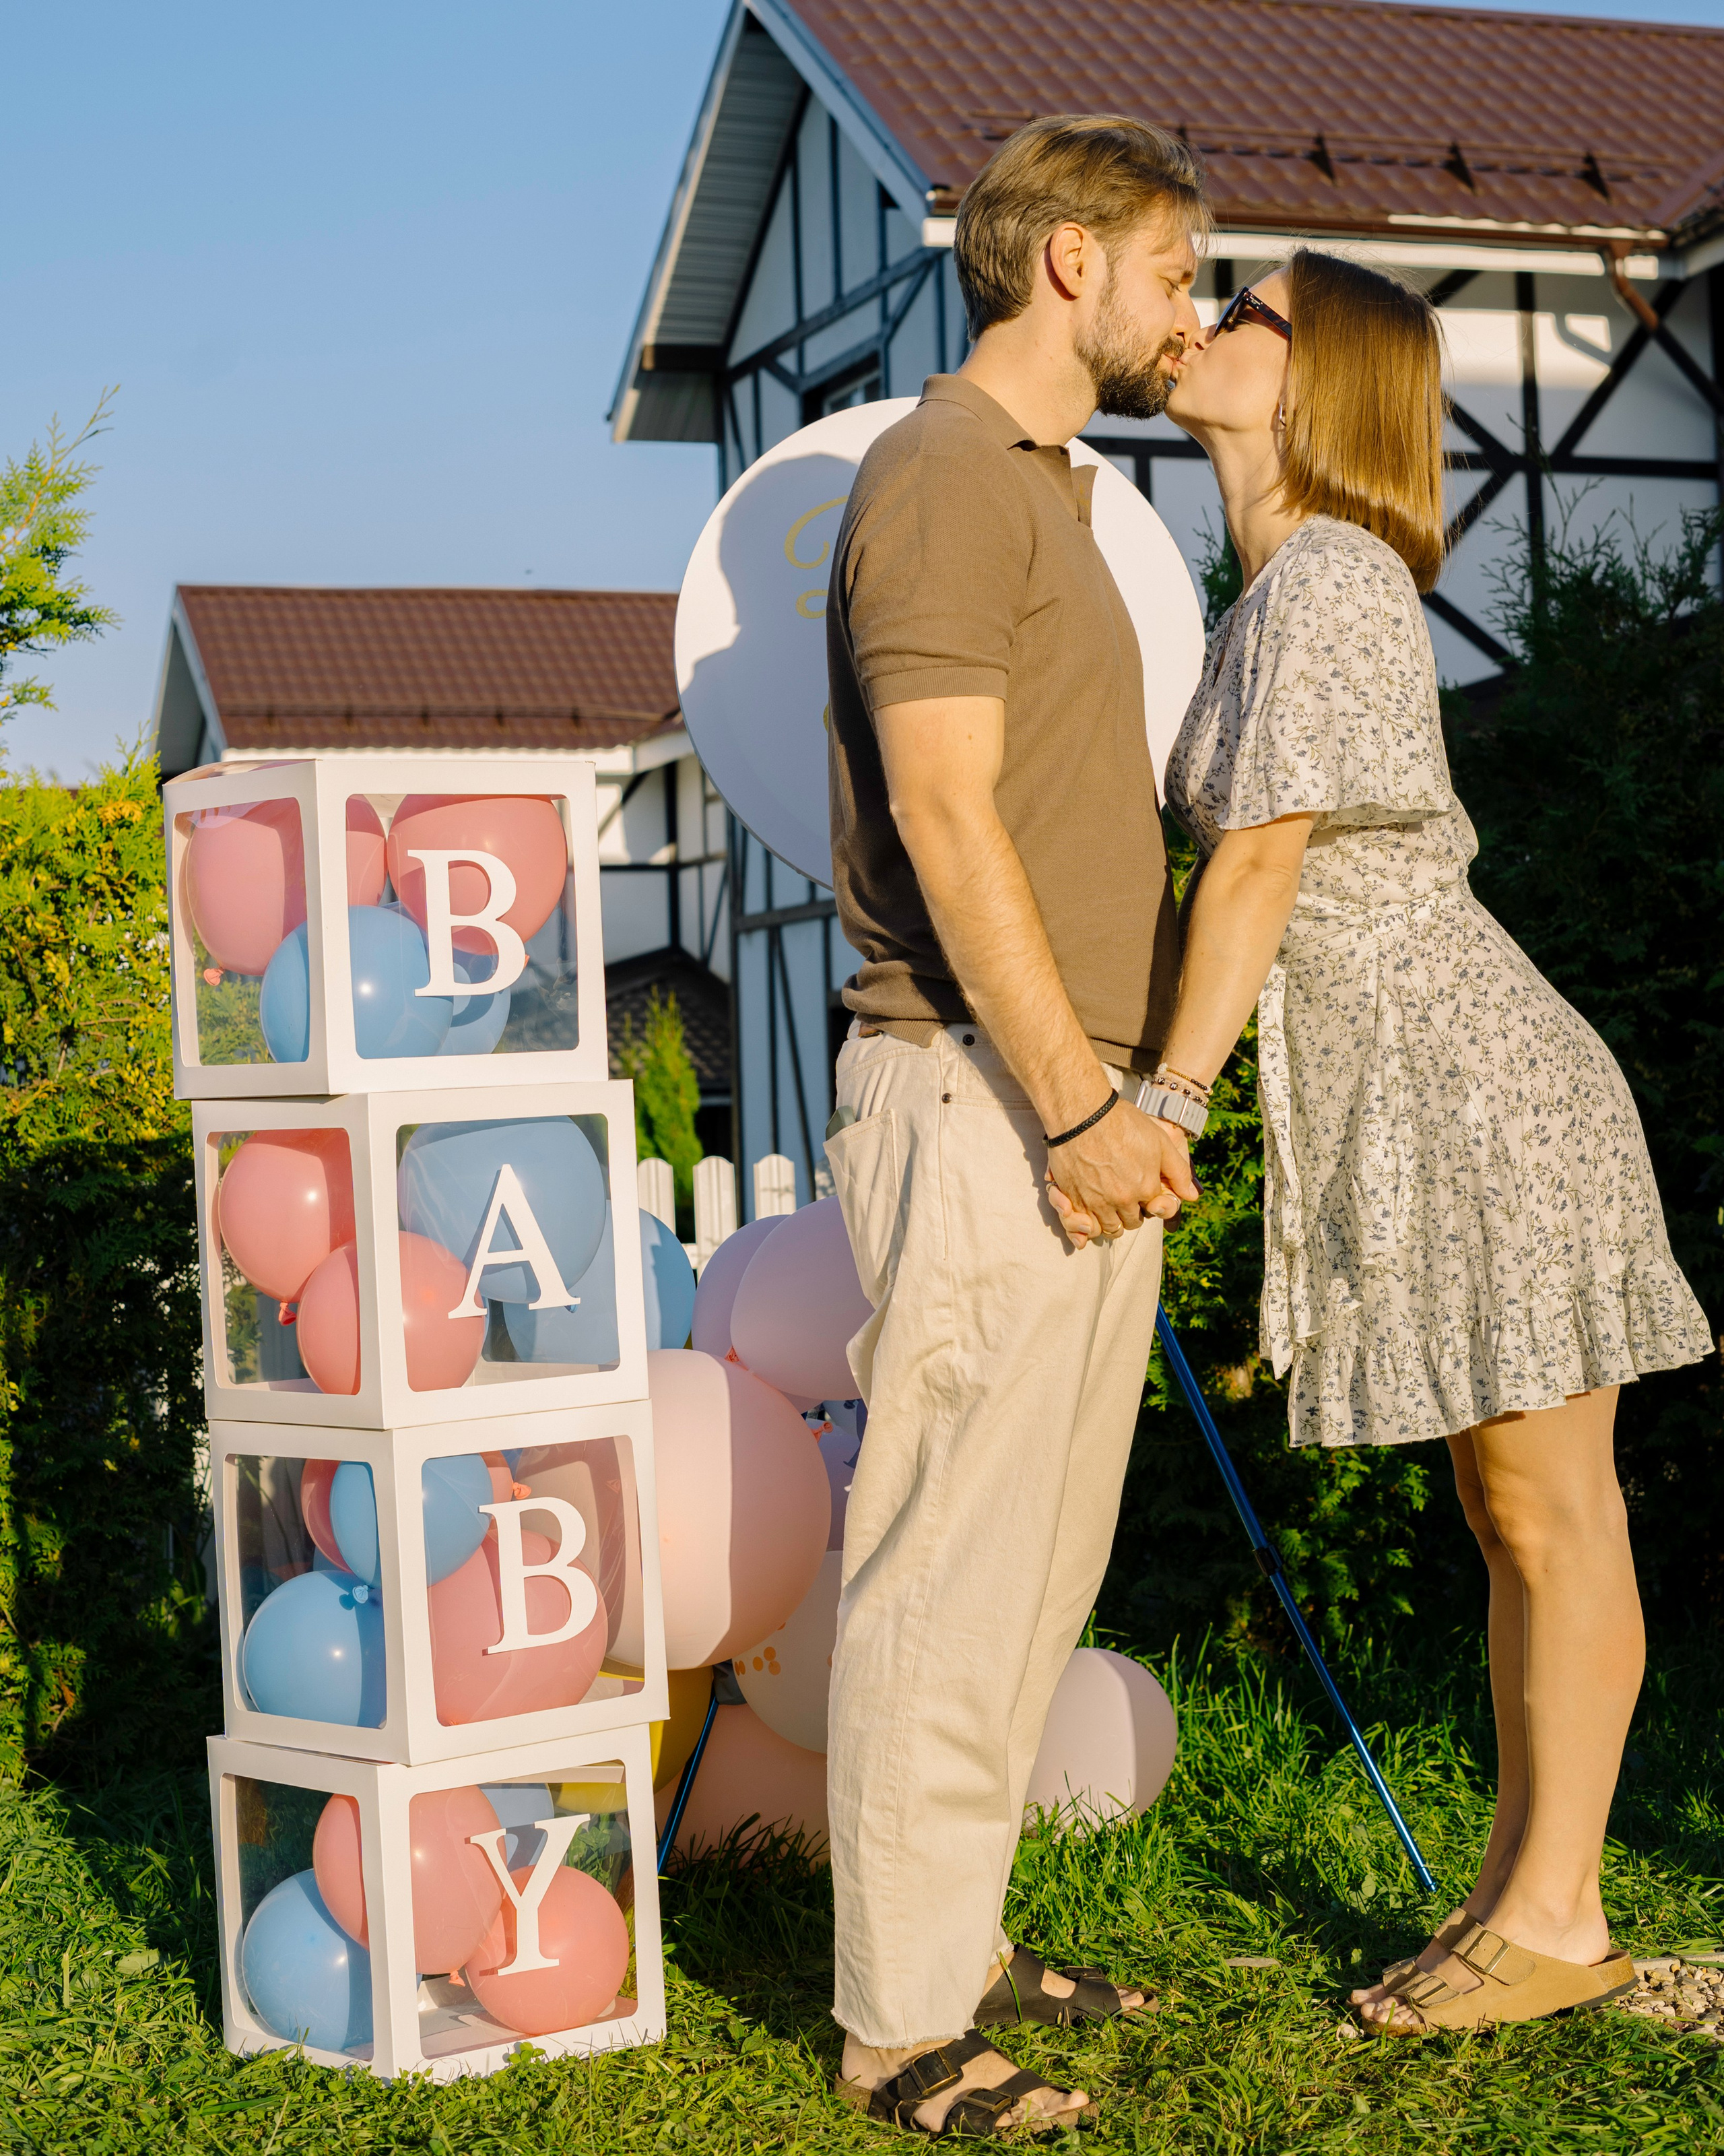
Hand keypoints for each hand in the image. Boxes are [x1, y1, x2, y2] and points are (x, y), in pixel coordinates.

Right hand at [1044, 1099, 1199, 1247]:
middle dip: (1130, 1215)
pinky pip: (1083, 1223)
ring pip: (1108, 1228)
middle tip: (1125, 1200)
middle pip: (1130, 1222)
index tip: (1141, 1192)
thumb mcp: (1160, 1142)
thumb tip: (1192, 1196)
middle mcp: (1122, 1199)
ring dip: (1111, 1221)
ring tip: (1108, 1206)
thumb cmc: (1123, 1122)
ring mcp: (1096, 1201)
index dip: (1148, 1202)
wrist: (1083, 1112)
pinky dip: (1088, 1221)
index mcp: (1145, 1188)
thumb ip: (1179, 1172)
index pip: (1152, 1210)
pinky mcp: (1073, 1198)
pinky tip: (1089, 1209)